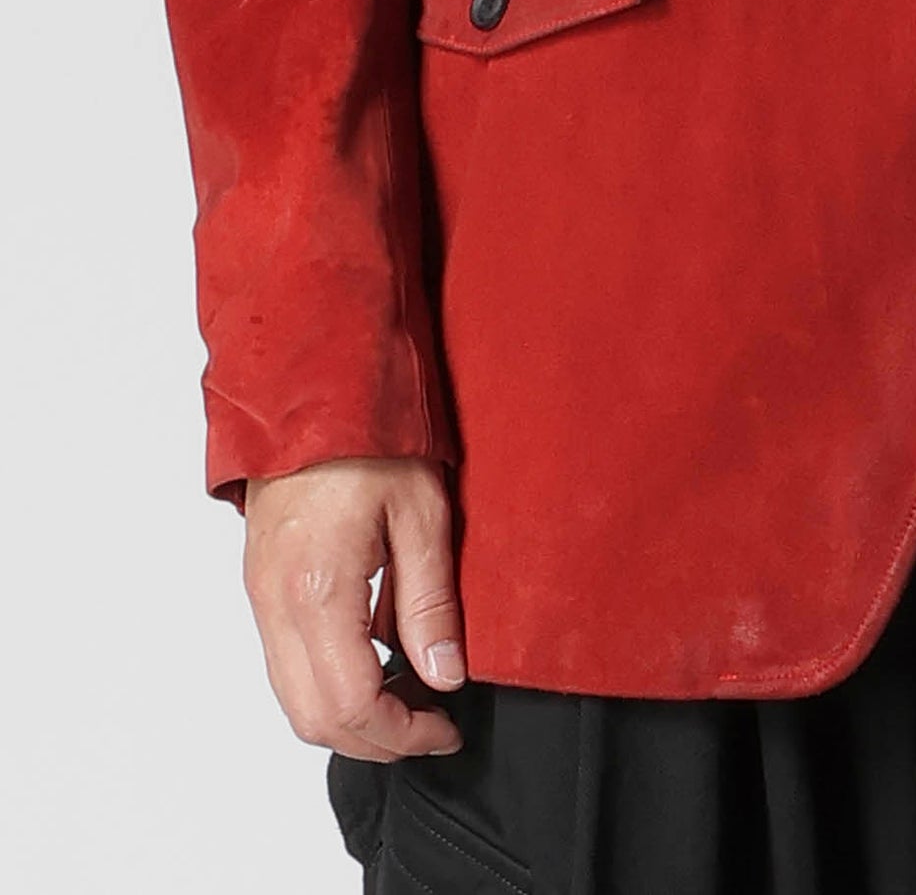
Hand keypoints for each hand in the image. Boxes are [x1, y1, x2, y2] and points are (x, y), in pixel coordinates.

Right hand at [242, 456, 467, 760]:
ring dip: (348, 716)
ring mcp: (261, 596)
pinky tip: (376, 655)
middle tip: (431, 726)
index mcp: (318, 591)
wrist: (311, 382)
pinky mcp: (261, 583)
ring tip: (410, 696)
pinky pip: (286, 662)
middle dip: (375, 740)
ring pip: (293, 698)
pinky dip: (328, 681)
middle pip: (313, 719)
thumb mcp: (422, 512)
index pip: (352, 706)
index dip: (403, 734)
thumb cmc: (370, 433)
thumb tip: (445, 676)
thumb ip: (431, 602)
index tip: (446, 728)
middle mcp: (276, 605)